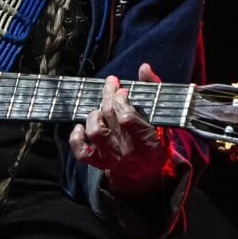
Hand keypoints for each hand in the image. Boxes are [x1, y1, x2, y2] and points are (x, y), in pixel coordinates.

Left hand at [68, 62, 171, 195]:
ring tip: (101, 109)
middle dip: (108, 97)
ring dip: (95, 114)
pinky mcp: (98, 162)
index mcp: (149, 143)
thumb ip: (153, 89)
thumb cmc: (155, 138)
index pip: (127, 118)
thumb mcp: (161, 117)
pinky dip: (76, 137)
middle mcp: (130, 153)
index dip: (121, 99)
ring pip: (95, 131)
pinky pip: (81, 151)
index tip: (122, 90)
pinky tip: (81, 127)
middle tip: (110, 87)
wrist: (147, 170)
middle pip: (110, 117)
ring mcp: (112, 158)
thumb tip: (144, 68)